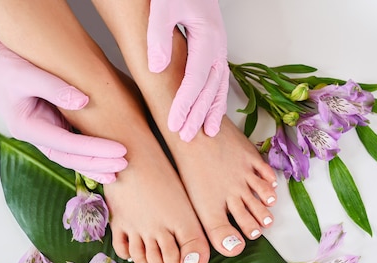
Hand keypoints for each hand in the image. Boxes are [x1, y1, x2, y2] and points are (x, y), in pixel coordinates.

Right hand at [0, 13, 126, 183]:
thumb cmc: (5, 63)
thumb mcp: (25, 72)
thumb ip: (52, 86)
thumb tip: (84, 101)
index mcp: (28, 126)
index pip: (67, 145)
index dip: (95, 150)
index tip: (120, 150)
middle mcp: (37, 134)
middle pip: (71, 158)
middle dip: (99, 164)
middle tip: (125, 164)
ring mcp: (45, 132)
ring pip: (72, 157)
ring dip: (95, 165)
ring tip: (119, 170)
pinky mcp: (53, 125)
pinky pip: (73, 146)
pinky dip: (89, 154)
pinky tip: (106, 160)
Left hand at [147, 0, 229, 141]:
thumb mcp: (162, 6)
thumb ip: (158, 36)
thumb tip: (156, 68)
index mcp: (208, 38)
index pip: (195, 80)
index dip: (185, 104)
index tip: (174, 123)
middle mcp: (218, 46)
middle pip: (210, 89)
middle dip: (198, 115)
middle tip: (187, 136)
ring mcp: (220, 48)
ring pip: (220, 86)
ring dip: (212, 110)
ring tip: (207, 132)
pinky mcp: (215, 48)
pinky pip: (220, 79)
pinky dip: (217, 98)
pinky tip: (212, 110)